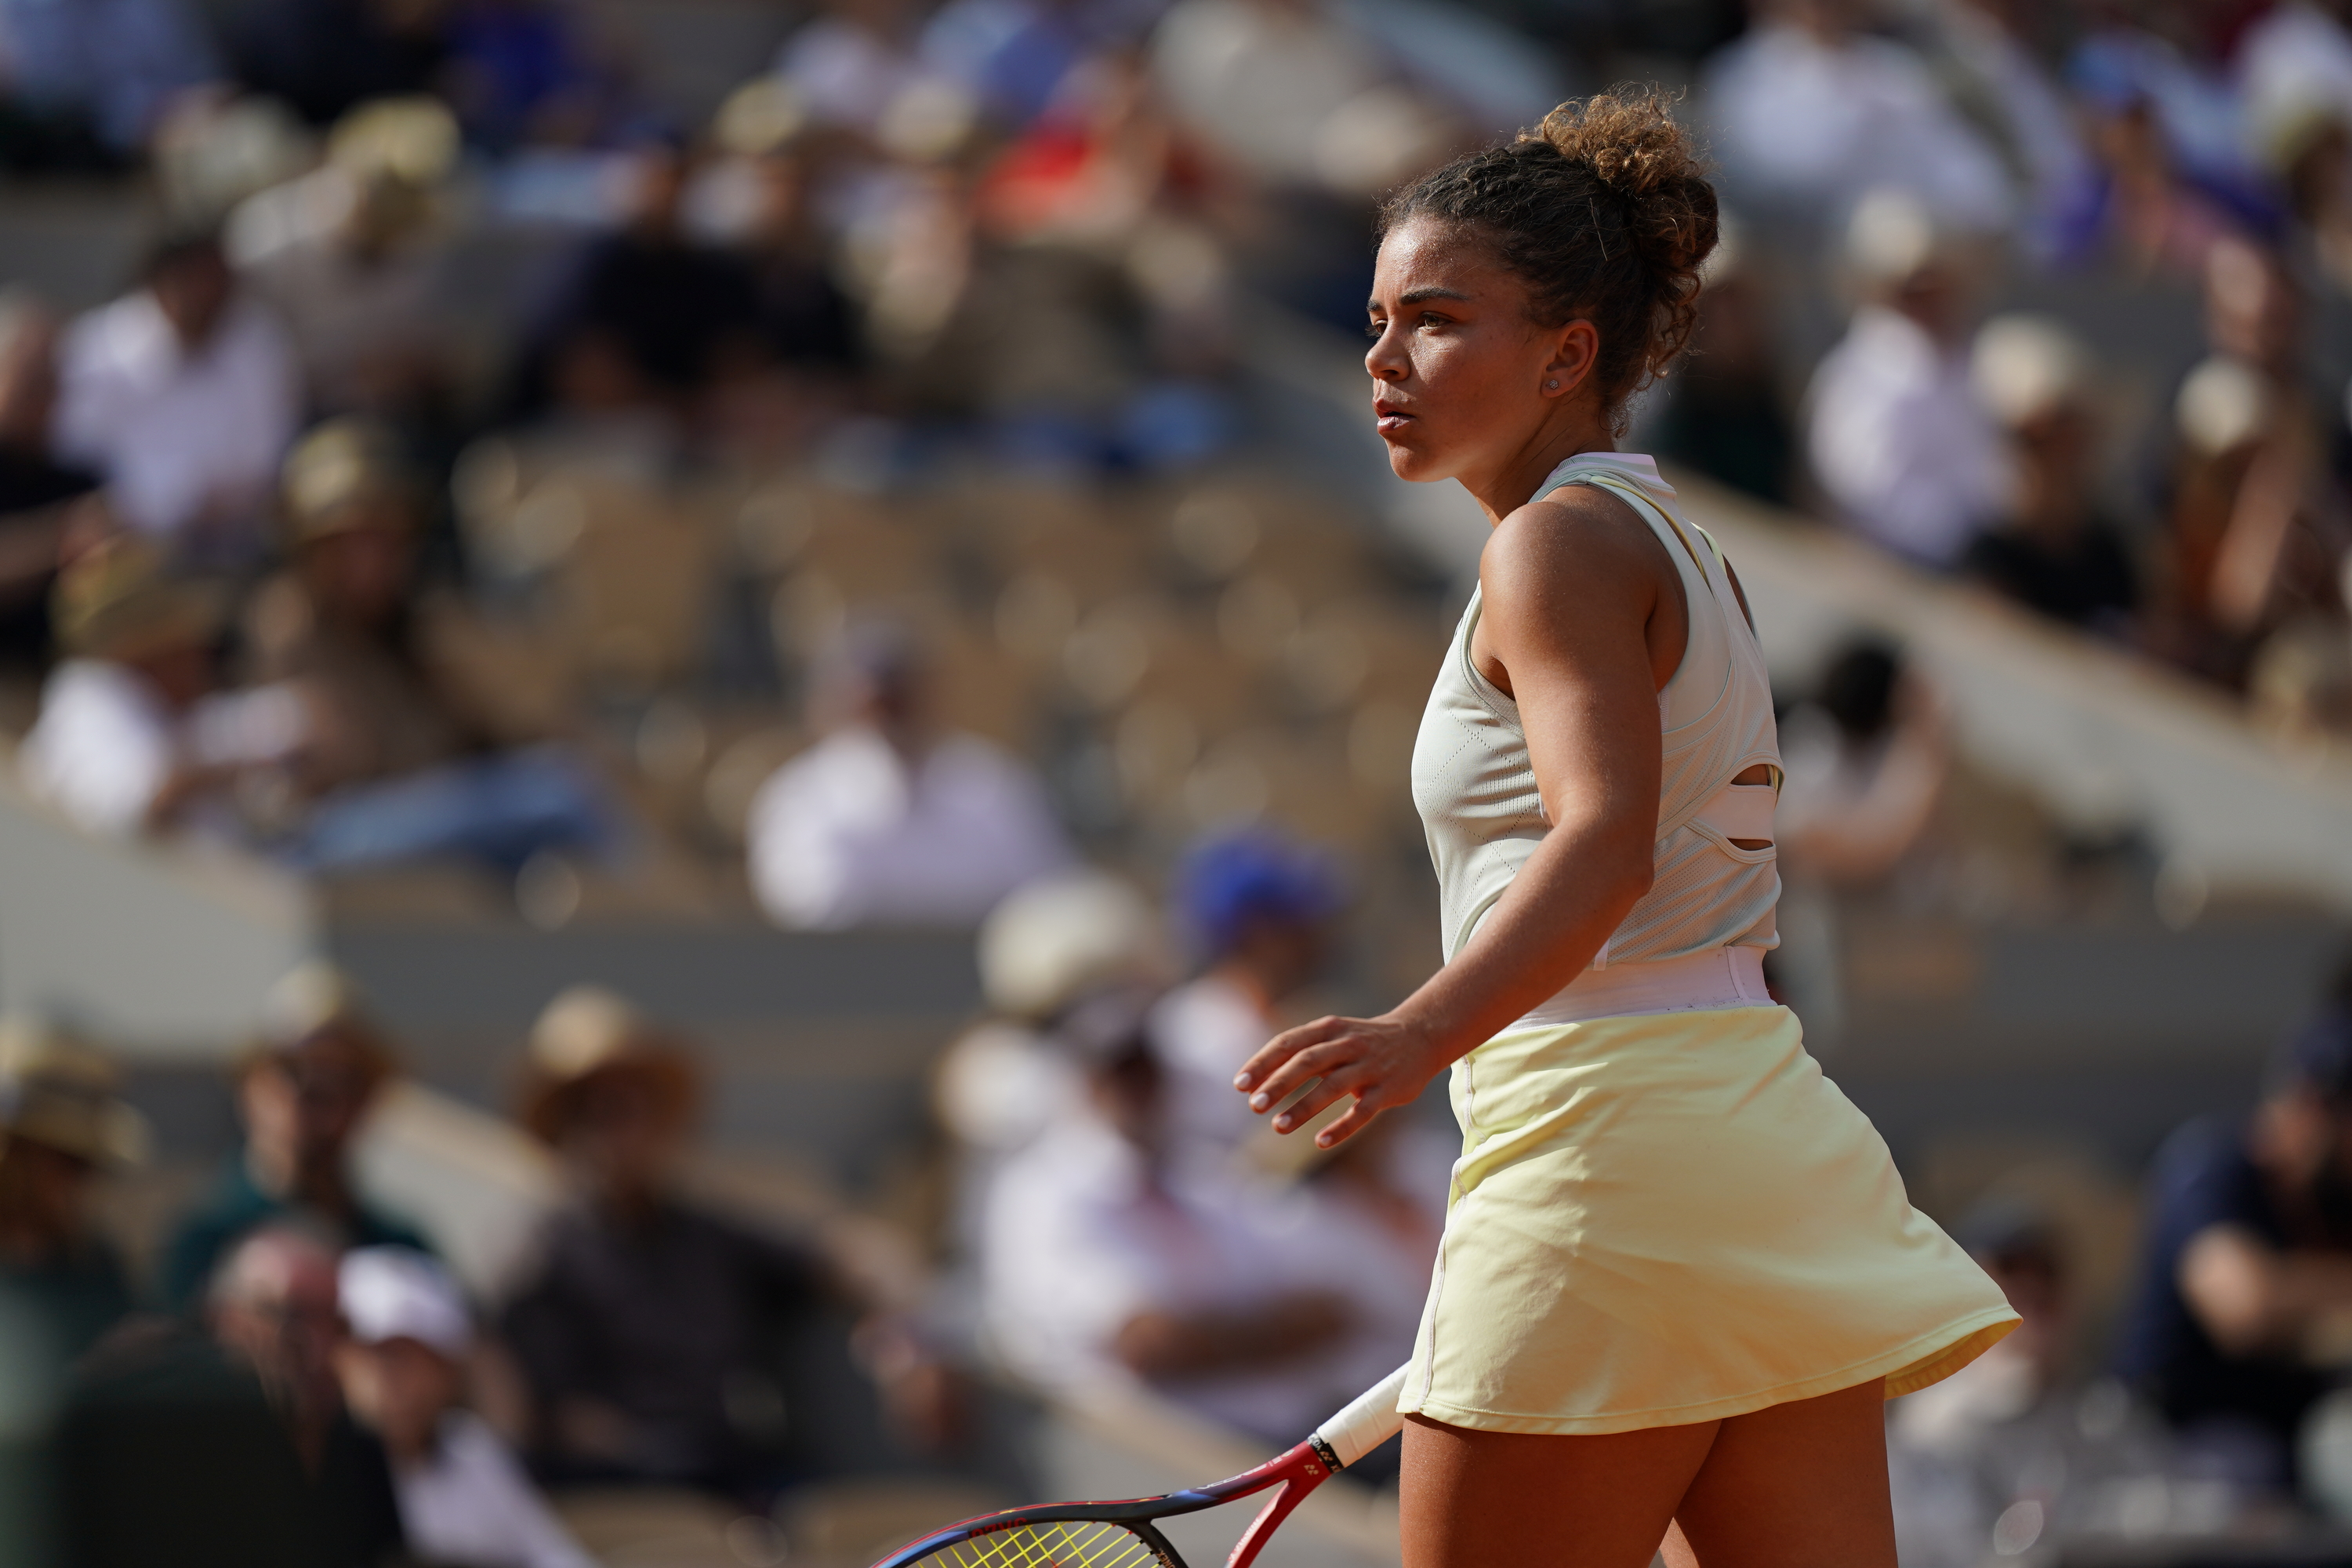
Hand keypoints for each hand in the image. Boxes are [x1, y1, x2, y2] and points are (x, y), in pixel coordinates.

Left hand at [1233, 1012, 1445, 1148]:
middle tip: (1254, 1105)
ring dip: (1304, 1107)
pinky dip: (1341, 1127)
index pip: (1288, 1042)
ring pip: (1332, 1087)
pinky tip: (1320, 1141)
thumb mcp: (1332, 1036)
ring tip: (1278, 1126)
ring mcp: (1369, 1067)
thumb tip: (1253, 1085)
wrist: (1420, 1037)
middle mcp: (1347, 1044)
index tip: (1240, 1085)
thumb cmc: (1362, 1042)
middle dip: (1279, 1083)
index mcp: (1328, 1029)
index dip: (1263, 1063)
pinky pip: (1362, 1112)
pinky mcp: (1388, 1090)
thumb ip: (1297, 1055)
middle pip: (1308, 1061)